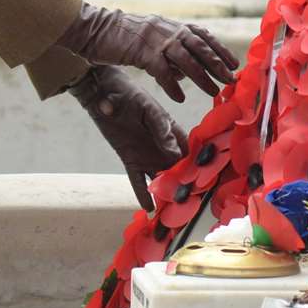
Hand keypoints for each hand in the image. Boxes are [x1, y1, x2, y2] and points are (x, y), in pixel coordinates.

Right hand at [57, 3, 238, 101]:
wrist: (93, 28)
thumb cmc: (120, 37)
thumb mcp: (150, 40)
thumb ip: (169, 54)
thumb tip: (186, 75)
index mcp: (171, 25)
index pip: (202, 35)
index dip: (219, 49)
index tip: (234, 63)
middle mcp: (167, 29)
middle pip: (200, 46)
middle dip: (218, 63)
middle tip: (231, 79)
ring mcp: (155, 39)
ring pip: (186, 59)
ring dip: (202, 77)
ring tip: (213, 92)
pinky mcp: (140, 51)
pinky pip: (162, 70)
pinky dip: (173, 85)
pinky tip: (180, 98)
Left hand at [72, 67, 187, 209]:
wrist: (103, 94)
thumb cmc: (130, 94)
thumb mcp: (149, 109)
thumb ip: (161, 129)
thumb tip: (173, 151)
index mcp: (172, 131)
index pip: (189, 152)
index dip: (196, 166)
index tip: (204, 182)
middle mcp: (163, 146)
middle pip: (177, 169)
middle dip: (183, 186)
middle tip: (189, 204)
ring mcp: (147, 155)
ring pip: (160, 178)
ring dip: (165, 194)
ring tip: (172, 212)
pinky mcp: (131, 160)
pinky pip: (137, 180)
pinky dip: (142, 194)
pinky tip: (148, 209)